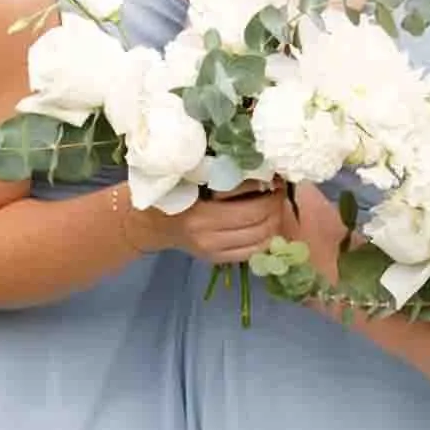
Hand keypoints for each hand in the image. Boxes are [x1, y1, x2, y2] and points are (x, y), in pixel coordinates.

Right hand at [134, 187, 286, 264]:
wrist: (152, 222)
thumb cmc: (173, 192)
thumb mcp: (194, 177)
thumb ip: (225, 175)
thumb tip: (263, 170)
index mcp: (201, 215)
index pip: (251, 209)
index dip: (270, 192)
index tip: (276, 177)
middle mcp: (208, 237)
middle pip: (260, 223)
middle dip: (276, 205)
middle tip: (278, 189)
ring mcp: (213, 251)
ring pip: (261, 240)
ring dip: (275, 221)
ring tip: (274, 204)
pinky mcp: (216, 260)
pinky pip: (253, 253)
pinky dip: (266, 237)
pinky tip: (266, 222)